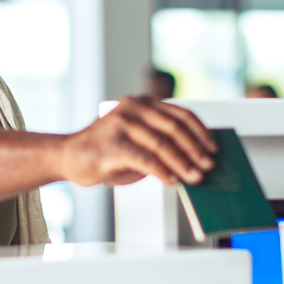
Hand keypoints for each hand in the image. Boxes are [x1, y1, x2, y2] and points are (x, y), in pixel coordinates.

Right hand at [60, 96, 216, 187]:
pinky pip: (145, 159)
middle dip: (195, 149)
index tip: (213, 148)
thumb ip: (162, 143)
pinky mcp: (112, 144)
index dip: (201, 132)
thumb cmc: (108, 151)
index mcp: (143, 103)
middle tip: (208, 165)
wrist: (70, 157)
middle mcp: (133, 108)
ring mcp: (121, 124)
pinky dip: (162, 171)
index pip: (181, 114)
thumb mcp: (139, 141)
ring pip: (162, 144)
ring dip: (183, 163)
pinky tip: (172, 180)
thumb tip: (195, 158)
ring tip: (195, 176)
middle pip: (175, 128)